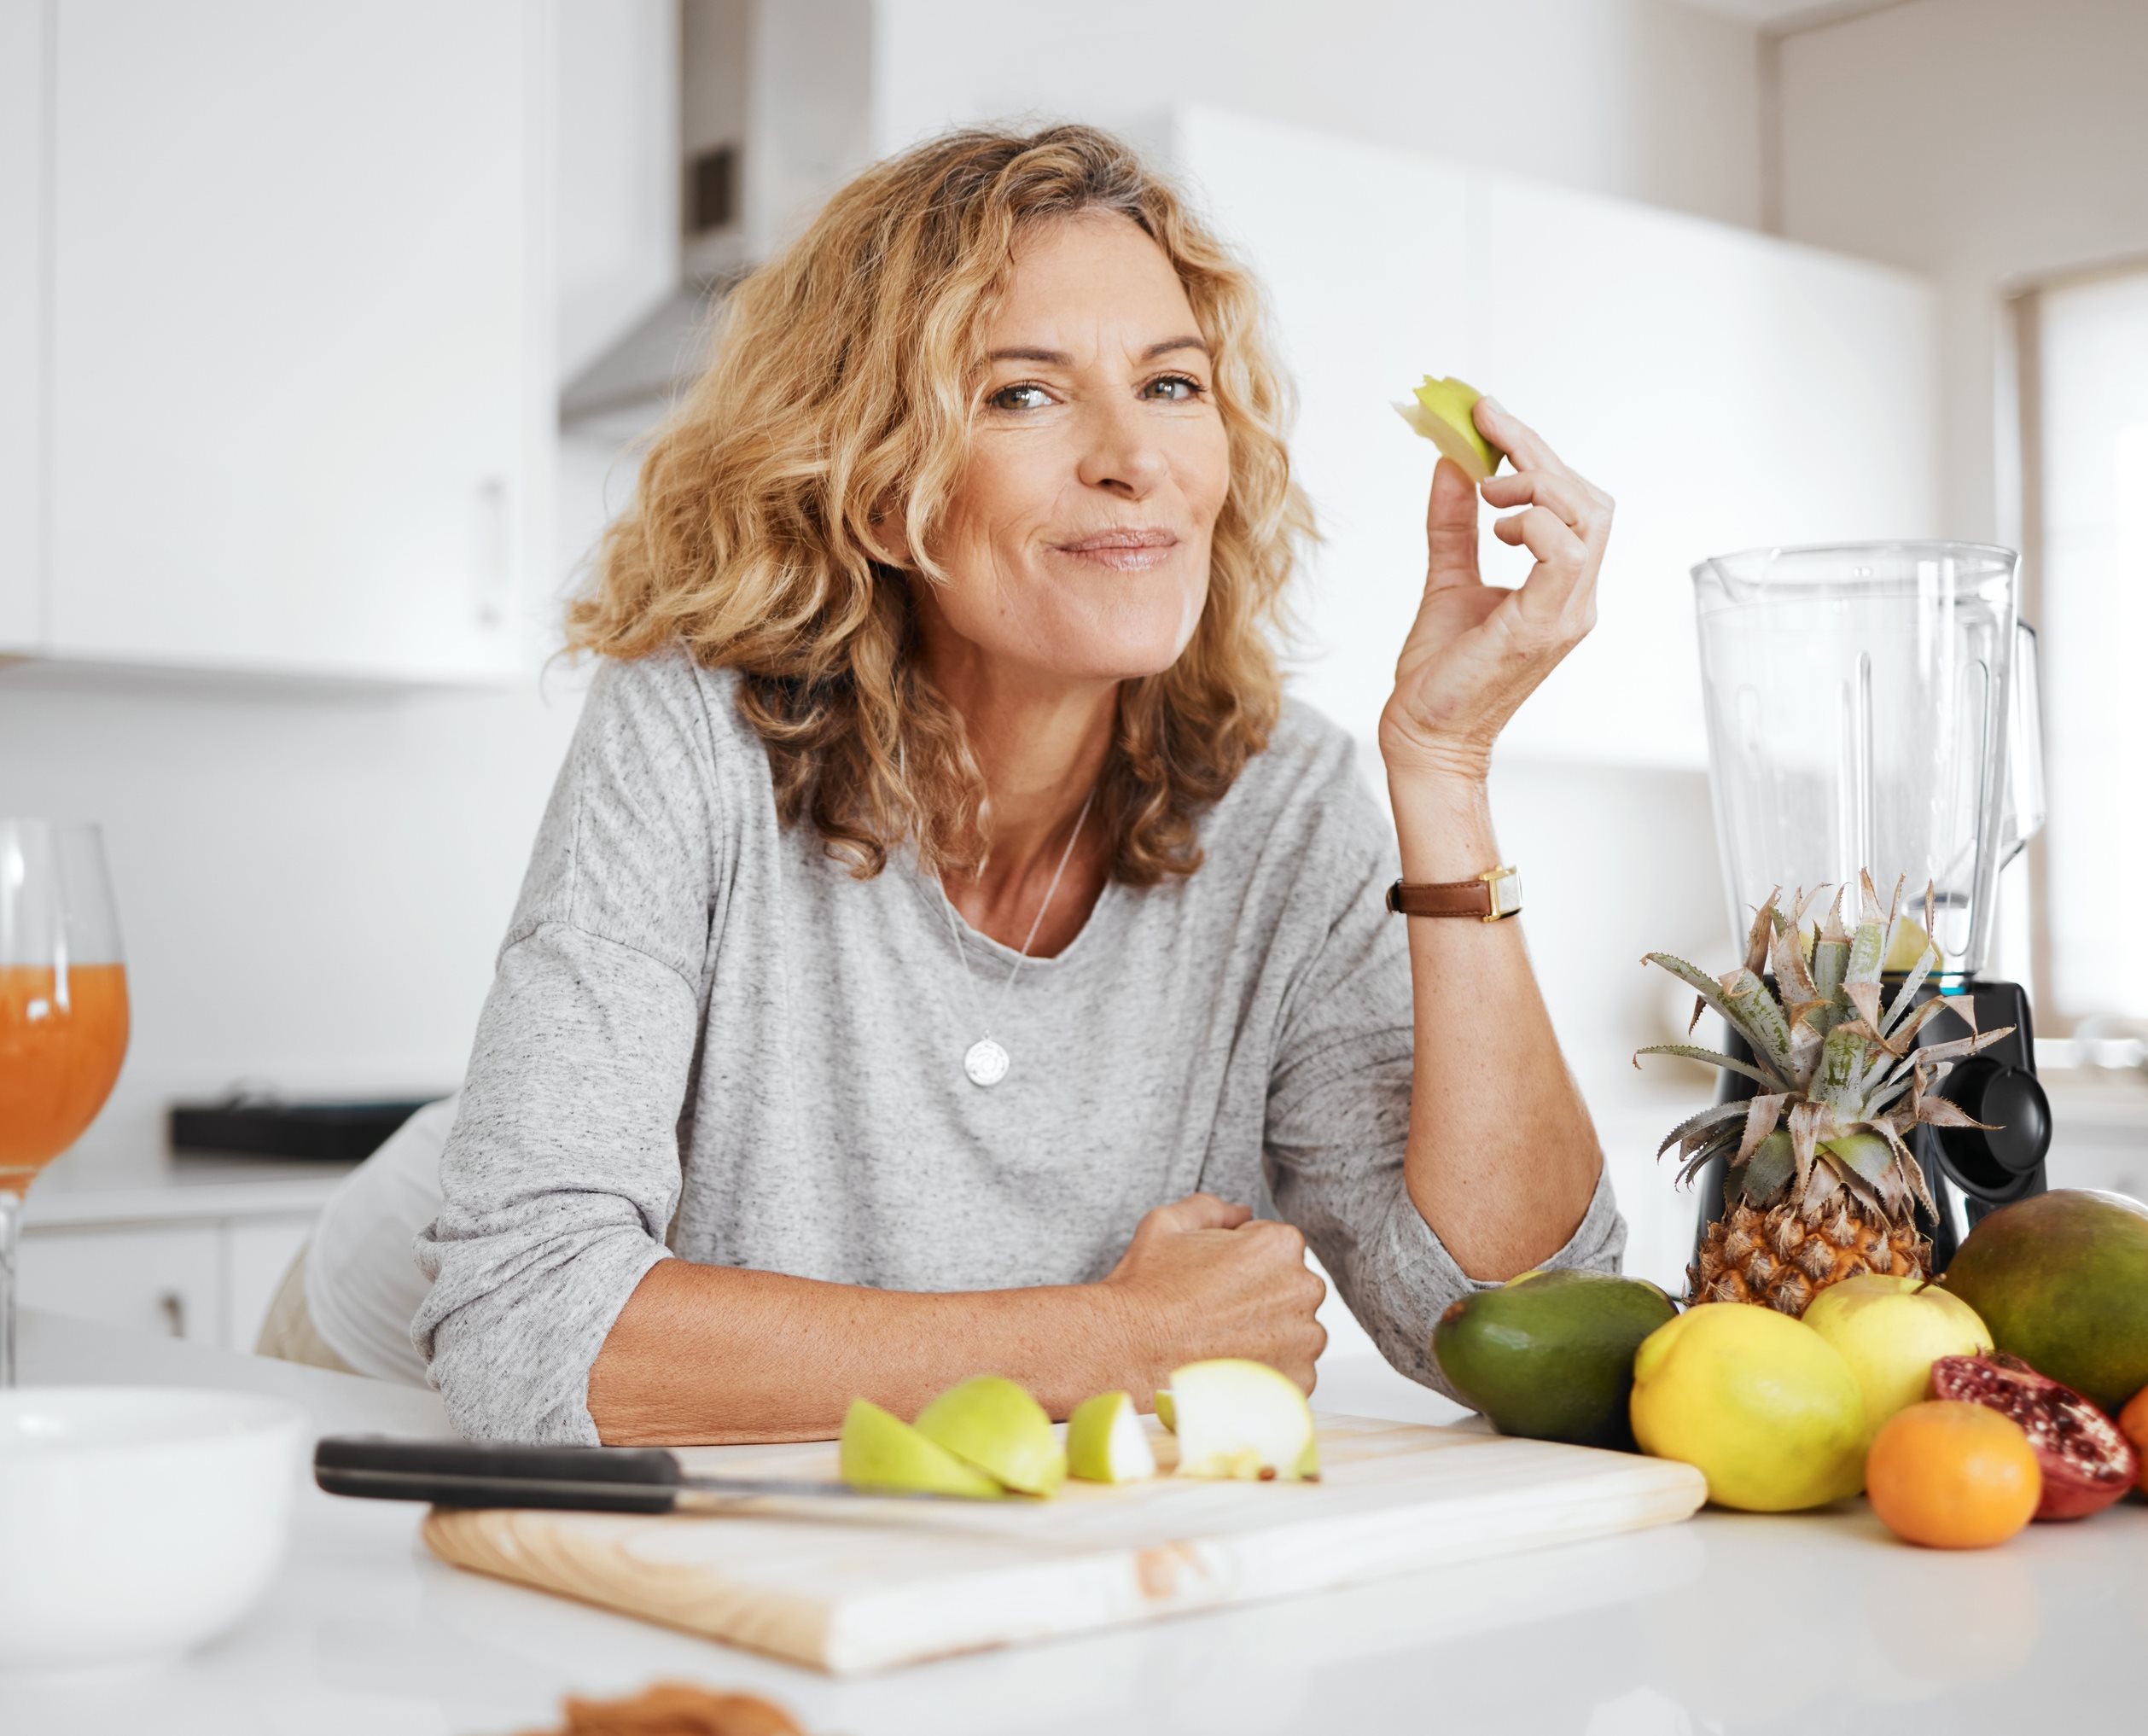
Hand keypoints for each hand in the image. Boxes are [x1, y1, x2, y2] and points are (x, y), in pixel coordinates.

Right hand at [1100, 1193, 1327, 1395]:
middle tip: (1214, 1310)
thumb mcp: (1168, 1225)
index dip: (1241, 1261)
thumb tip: (1239, 1212)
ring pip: (1294, 1332)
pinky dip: (1265, 1371)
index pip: (1275, 1247)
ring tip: (1219, 1340)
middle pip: (1290, 1289)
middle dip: (1260, 1297)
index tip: (1215, 1279)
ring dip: (1267, 1335)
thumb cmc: (1145, 1292)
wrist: (1126, 1353)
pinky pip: (1290, 1371)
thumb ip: (1212, 1207)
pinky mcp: (1298, 1382)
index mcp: (1279, 1245)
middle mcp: (1303, 1290)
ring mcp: (1305, 1341)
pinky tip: (1228, 1364)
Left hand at [1378, 398, 1612, 785]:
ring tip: (1490, 491)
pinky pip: (1563, 554)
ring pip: (1586, 518)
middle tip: (1486, 426)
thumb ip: (1454, 525)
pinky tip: (1496, 526)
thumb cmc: (1439, 674)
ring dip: (1537, 484)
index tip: (1490, 415)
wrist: (1425, 737)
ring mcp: (1568, 613)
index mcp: (1561, 587)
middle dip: (1539, 453)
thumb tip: (1450, 465)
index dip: (1536, 452)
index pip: (1574, 502)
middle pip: (1588, 499)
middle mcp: (1576, 598)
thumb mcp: (1447, 579)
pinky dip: (1533, 524)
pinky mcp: (1545, 626)